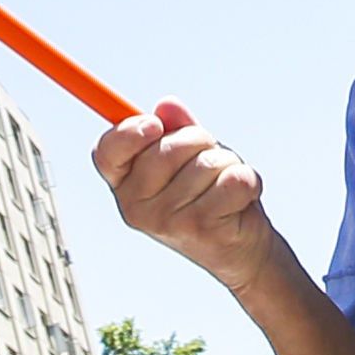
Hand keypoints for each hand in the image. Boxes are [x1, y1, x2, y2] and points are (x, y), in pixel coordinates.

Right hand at [95, 100, 279, 300]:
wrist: (239, 248)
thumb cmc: (208, 194)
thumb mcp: (188, 157)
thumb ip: (175, 129)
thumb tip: (167, 106)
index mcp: (125, 185)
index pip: (107, 153)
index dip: (127, 133)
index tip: (154, 124)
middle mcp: (137, 208)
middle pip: (166, 149)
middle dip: (200, 140)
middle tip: (210, 155)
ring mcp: (168, 222)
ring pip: (206, 163)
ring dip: (228, 163)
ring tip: (226, 185)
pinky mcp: (201, 229)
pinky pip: (233, 180)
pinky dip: (247, 180)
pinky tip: (241, 198)